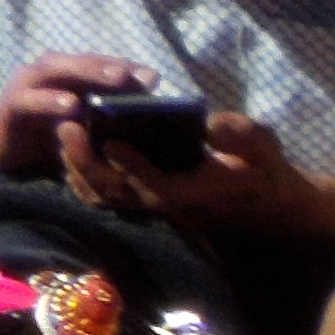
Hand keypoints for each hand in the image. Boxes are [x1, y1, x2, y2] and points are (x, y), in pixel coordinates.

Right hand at [0, 49, 148, 180]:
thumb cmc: (42, 145)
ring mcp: (23, 89)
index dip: (122, 68)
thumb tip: (142, 121)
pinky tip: (72, 105)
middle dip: (108, 65)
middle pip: (78, 61)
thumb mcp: (80, 134)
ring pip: (54, 69)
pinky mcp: (8, 108)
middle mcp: (43, 78)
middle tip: (136, 74)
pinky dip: (50, 100)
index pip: (94, 66)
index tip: (152, 77)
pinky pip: (28, 99)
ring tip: (114, 79)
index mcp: (61, 81)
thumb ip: (104, 123)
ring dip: (85, 72)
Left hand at [64, 104, 333, 238]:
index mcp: (196, 195)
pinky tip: (74, 150)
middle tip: (67, 129)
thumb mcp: (264, 147)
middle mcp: (169, 208)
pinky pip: (108, 197)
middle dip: (87, 164)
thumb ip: (242, 135)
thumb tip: (210, 125)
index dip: (131, 167)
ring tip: (64, 134)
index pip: (156, 188)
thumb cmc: (265, 170)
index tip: (110, 139)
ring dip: (78, 170)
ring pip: (106, 200)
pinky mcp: (148, 203)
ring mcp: (155, 209)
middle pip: (117, 196)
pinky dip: (85, 177)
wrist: (270, 203)